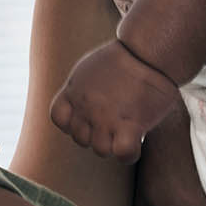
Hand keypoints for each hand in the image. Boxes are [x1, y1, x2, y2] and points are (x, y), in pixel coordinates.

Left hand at [50, 39, 179, 162]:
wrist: (147, 52)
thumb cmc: (125, 56)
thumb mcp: (90, 68)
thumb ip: (82, 88)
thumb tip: (88, 102)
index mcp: (73, 91)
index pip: (59, 119)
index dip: (72, 123)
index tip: (88, 117)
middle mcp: (85, 107)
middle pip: (80, 138)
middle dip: (95, 134)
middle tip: (114, 123)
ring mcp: (105, 118)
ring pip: (100, 150)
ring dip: (113, 144)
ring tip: (127, 130)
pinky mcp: (130, 125)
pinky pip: (122, 154)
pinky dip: (129, 154)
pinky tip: (137, 140)